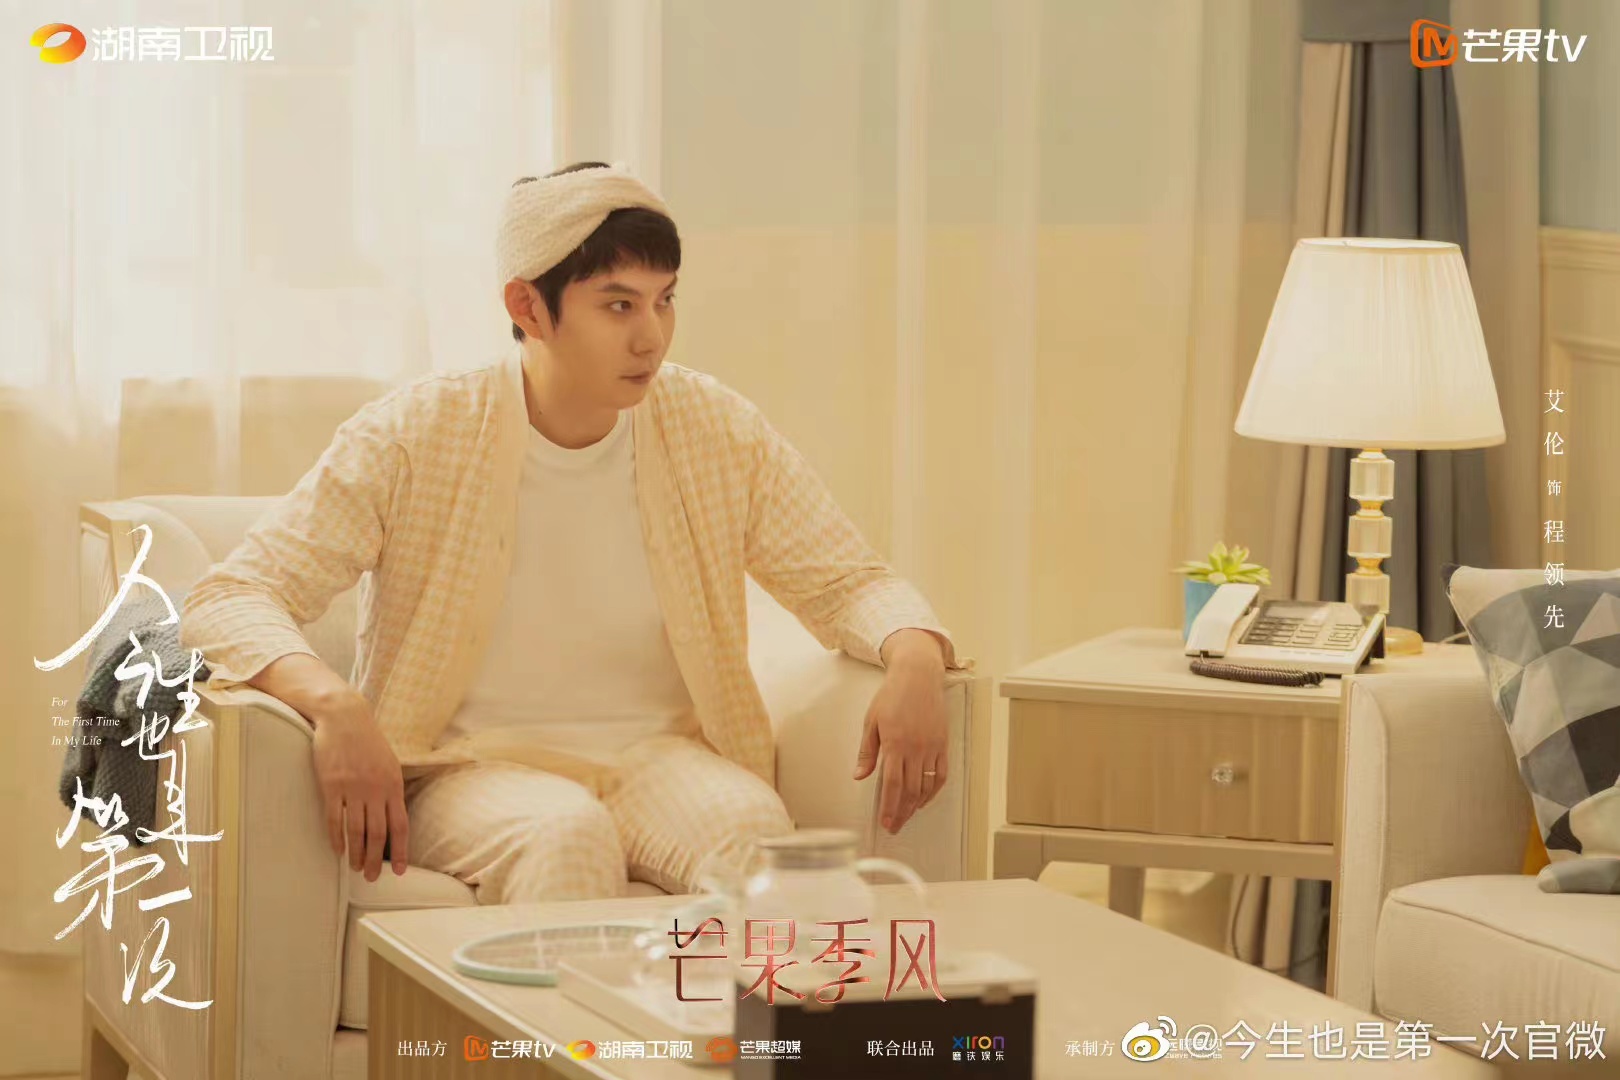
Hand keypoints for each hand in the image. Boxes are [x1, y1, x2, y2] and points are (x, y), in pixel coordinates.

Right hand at [309, 693, 408, 880]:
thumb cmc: (367, 740)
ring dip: (357, 853)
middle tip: (372, 878)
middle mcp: (376, 789)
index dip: (402, 851)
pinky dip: (337, 838)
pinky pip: (335, 819)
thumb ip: (391, 788)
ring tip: (356, 868)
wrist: (344, 717)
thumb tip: (394, 814)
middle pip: (379, 834)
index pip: (401, 825)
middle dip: (377, 860)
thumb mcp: (388, 762)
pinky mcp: (331, 786)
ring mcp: (353, 788)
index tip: (401, 871)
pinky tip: (338, 851)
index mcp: (393, 785)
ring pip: (357, 831)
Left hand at [853, 630, 948, 833]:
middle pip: (910, 791)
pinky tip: (924, 799)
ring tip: (907, 816)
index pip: (892, 785)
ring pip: (926, 786)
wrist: (918, 675)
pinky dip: (933, 790)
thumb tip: (859, 776)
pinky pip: (941, 774)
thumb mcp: (871, 721)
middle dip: (902, 812)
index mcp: (894, 744)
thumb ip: (867, 752)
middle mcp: (915, 748)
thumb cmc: (892, 695)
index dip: (889, 807)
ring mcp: (932, 747)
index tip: (885, 822)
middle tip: (895, 826)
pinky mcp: (943, 744)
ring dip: (916, 805)